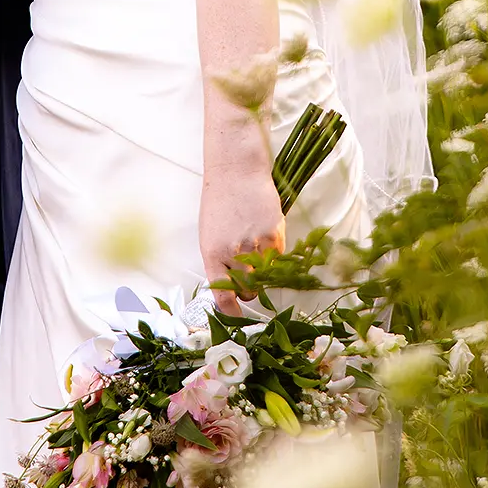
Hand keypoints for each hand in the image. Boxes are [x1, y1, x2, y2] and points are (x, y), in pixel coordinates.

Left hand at [200, 157, 285, 315]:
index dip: (233, 312)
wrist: (236, 171)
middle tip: (251, 281)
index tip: (237, 316)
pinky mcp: (274, 234)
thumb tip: (231, 286)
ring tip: (259, 256)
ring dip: (265, 274)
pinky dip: (275, 257)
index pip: (223, 298)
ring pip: (266, 277)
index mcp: (212, 255)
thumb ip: (220, 261)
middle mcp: (233, 253)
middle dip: (250, 290)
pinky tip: (267, 241)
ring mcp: (255, 244)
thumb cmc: (220, 200)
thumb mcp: (209, 234)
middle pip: (248, 290)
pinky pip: (278, 259)